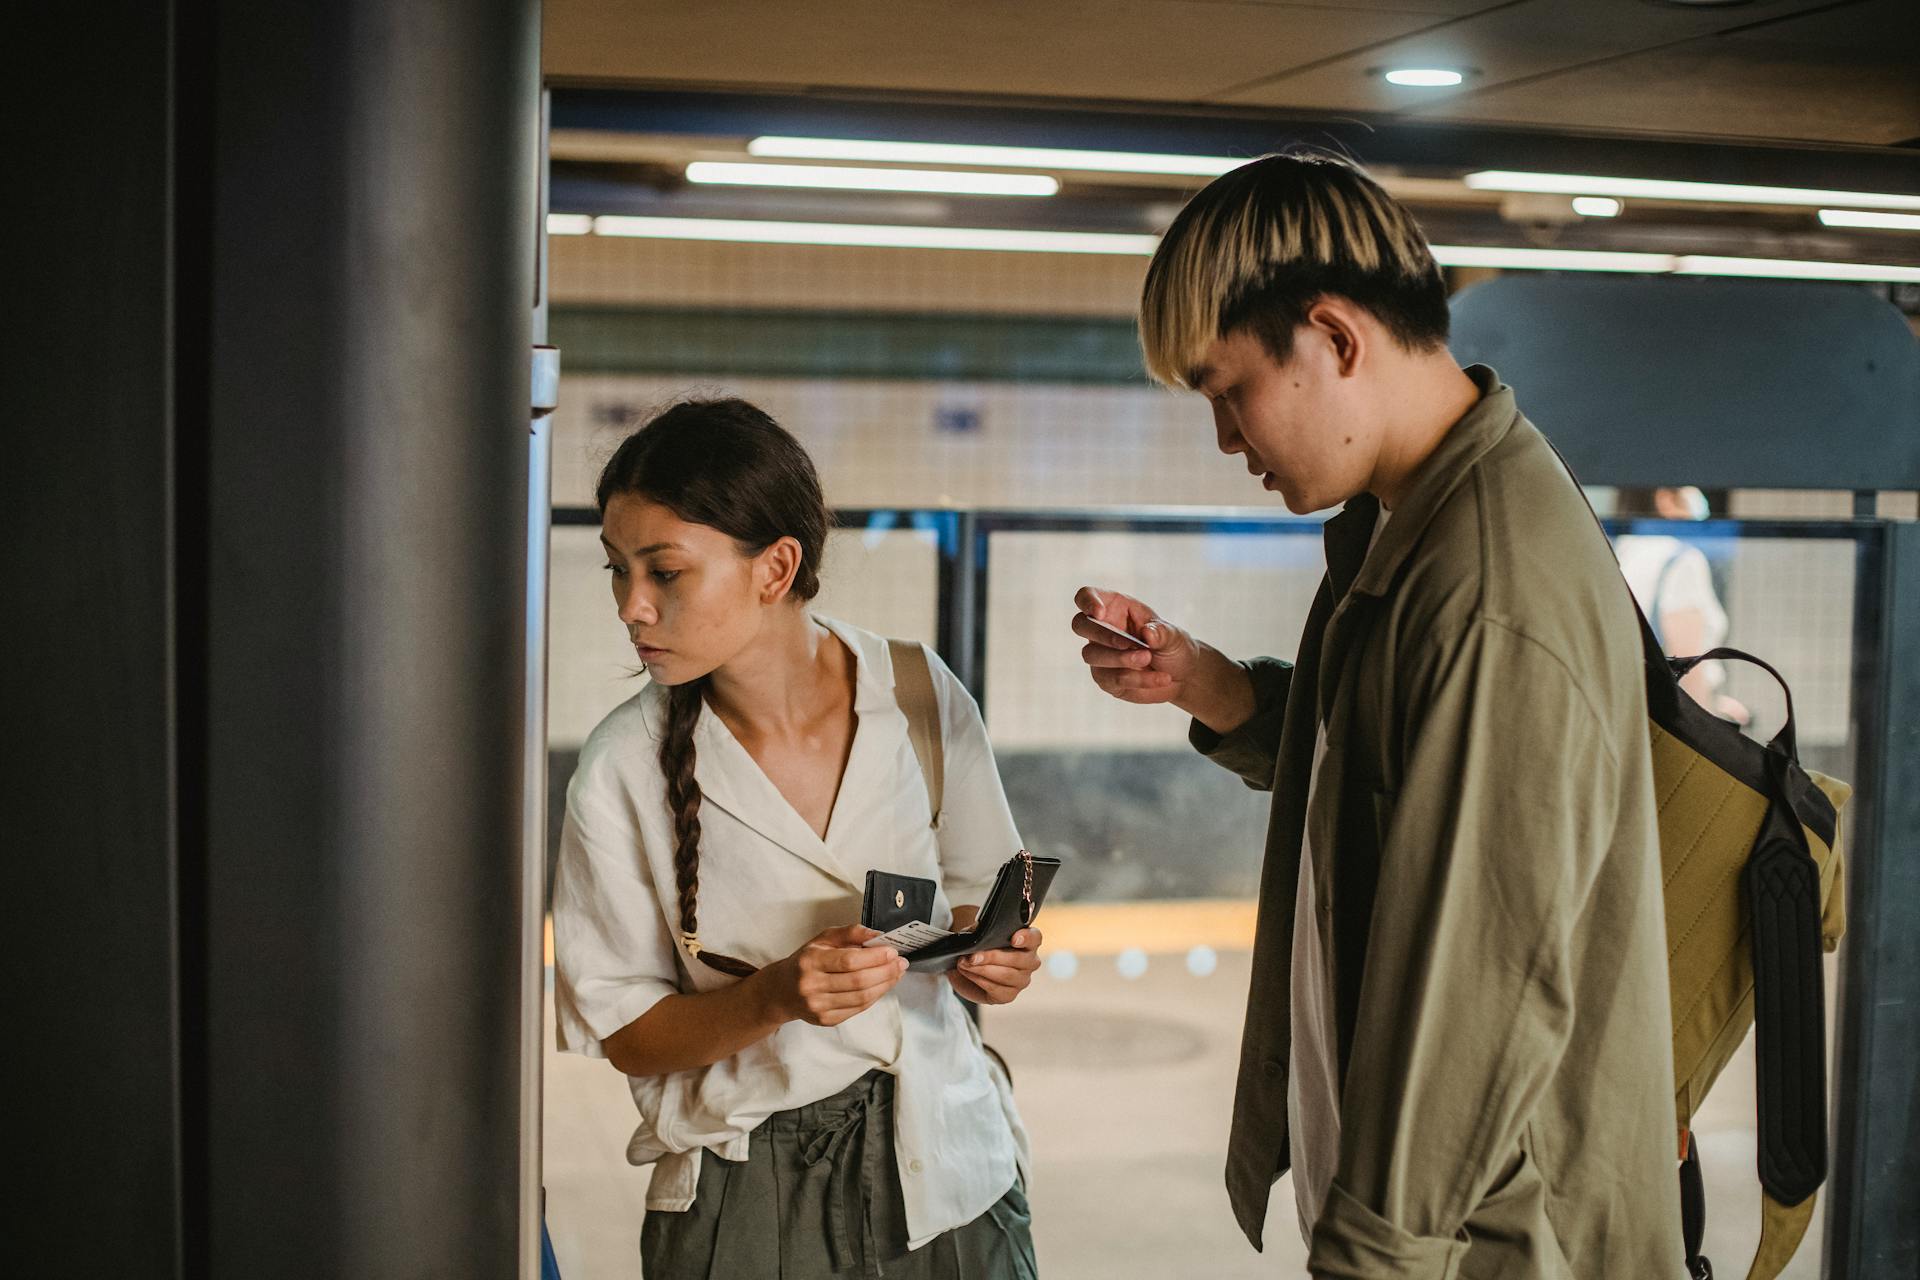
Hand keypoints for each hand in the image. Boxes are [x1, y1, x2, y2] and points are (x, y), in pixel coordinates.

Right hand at [761, 925, 907, 1026]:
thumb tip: (878, 935)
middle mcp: (812, 986)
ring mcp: (818, 1007)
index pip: (848, 961)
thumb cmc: (806, 961)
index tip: (892, 951)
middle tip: (901, 963)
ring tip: (897, 973)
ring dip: (885, 985)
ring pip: (861, 998)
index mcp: (810, 961)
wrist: (781, 991)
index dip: (874, 957)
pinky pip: (858, 1009)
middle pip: (858, 981)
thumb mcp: (823, 939)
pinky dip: (875, 996)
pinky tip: (882, 986)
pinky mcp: (826, 1020)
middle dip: (886, 972)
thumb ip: (850, 933)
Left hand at [947, 926, 1042, 1004]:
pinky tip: (969, 974)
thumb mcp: (977, 934)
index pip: (1034, 938)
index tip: (1013, 939)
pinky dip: (980, 981)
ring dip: (983, 969)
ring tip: (965, 964)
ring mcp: (1021, 980)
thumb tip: (977, 933)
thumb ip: (980, 931)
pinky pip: (997, 990)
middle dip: (993, 957)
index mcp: (1027, 942)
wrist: (964, 968)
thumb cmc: (978, 947)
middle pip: (1019, 959)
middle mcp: (1029, 962)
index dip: (1026, 938)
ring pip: (1007, 975)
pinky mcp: (1009, 995)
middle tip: (973, 956)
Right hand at [1072, 586, 1254, 732]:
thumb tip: (1147, 633)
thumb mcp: (1174, 635)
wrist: (1182, 675)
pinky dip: (1138, 679)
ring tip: (1148, 658)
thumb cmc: (1172, 646)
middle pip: (1080, 624)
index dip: (1087, 601)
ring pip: (1091, 654)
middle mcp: (1102, 629)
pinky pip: (1113, 679)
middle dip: (1101, 634)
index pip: (1086, 596)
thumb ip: (1162, 632)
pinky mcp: (1105, 679)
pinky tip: (1161, 678)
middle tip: (1128, 644)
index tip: (1099, 613)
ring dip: (1120, 658)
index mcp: (1115, 608)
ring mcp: (1100, 655)